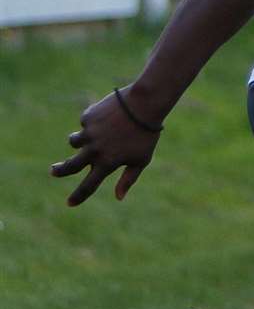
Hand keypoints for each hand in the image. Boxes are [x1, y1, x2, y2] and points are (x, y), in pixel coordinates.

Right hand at [49, 86, 162, 205]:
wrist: (144, 105)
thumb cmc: (146, 135)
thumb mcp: (141, 159)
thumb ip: (128, 179)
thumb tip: (119, 197)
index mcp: (108, 163)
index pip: (89, 185)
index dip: (79, 196)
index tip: (70, 203)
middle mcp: (94, 150)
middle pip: (70, 166)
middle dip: (60, 170)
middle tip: (53, 171)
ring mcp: (89, 133)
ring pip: (73, 141)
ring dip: (77, 141)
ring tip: (90, 136)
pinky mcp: (87, 118)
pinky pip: (86, 123)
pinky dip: (94, 122)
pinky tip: (109, 115)